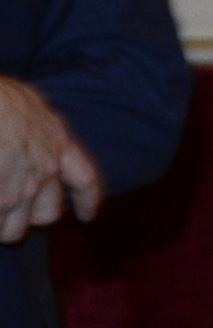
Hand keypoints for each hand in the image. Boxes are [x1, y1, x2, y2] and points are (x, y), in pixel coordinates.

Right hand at [0, 81, 101, 245]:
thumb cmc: (1, 98)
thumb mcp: (30, 103)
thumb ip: (38, 126)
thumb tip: (31, 130)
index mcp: (58, 145)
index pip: (84, 181)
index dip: (88, 202)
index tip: (88, 216)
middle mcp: (44, 174)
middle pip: (47, 216)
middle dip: (31, 219)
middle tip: (15, 216)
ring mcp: (17, 192)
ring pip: (13, 229)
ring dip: (2, 227)